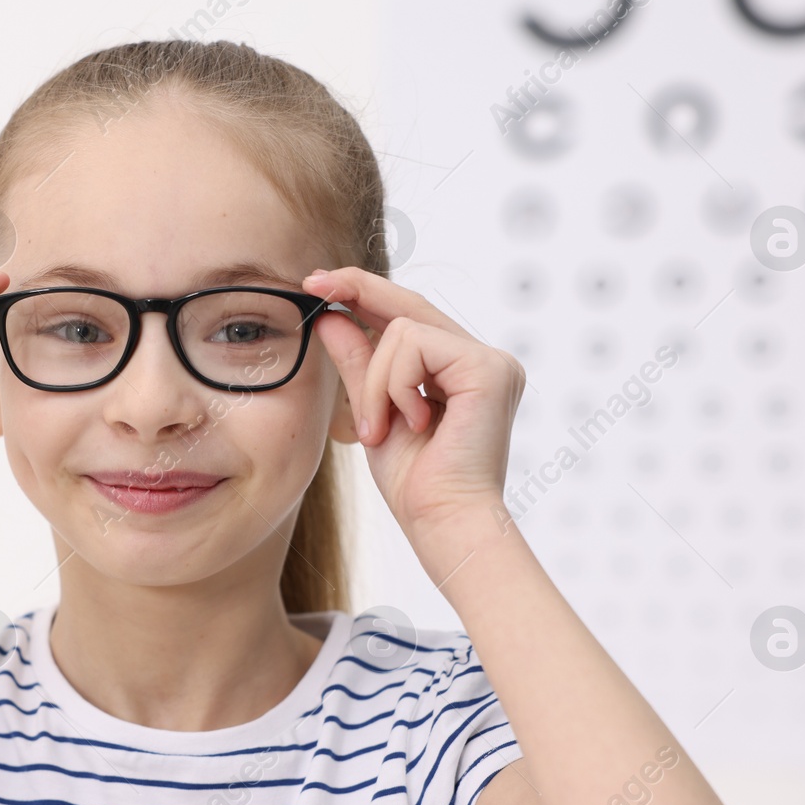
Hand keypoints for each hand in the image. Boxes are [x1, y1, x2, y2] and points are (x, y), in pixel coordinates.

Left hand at [304, 266, 524, 537]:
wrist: (441, 521)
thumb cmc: (415, 482)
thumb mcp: (374, 411)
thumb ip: (359, 364)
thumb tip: (330, 318)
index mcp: (460, 371)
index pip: (409, 317)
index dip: (364, 293)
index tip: (318, 282)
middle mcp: (482, 360)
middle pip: (409, 306)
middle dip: (357, 292)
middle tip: (313, 283)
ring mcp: (491, 361)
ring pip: (402, 329)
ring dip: (375, 380)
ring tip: (383, 427)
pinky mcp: (489, 368)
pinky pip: (415, 345)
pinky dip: (395, 385)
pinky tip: (412, 422)